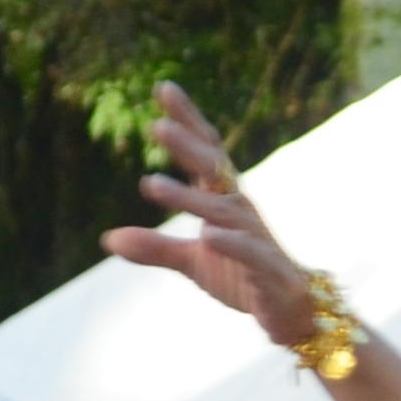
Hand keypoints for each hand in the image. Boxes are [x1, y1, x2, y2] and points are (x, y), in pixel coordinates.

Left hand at [102, 83, 322, 350]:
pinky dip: (230, 243)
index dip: (187, 121)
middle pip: (215, 171)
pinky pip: (249, 252)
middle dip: (188, 147)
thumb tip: (107, 240)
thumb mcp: (193, 261)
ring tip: (151, 185)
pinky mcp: (268, 269)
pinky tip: (208, 235)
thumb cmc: (244, 276)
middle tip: (157, 126)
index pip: (206, 153)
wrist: (292, 312)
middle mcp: (240, 210)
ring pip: (222, 212)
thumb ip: (154, 248)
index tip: (164, 89)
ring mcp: (256, 238)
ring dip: (188, 198)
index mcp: (223, 201)